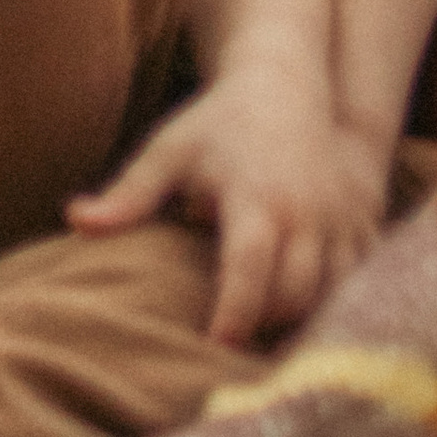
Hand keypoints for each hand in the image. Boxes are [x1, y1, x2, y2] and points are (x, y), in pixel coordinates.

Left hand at [68, 63, 385, 344]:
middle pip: (293, 293)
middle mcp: (307, 210)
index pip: (249, 267)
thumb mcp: (168, 152)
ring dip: (298, 321)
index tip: (213, 347)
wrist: (285, 84)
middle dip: (261, 328)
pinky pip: (357, 280)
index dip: (234, 313)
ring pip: (330, 292)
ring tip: (261, 340)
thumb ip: (128, 194)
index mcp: (257, 196)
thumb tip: (74, 220)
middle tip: (228, 352)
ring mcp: (340, 217)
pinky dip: (334, 303)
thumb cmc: (217, 124)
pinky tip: (303, 318)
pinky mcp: (361, 221)